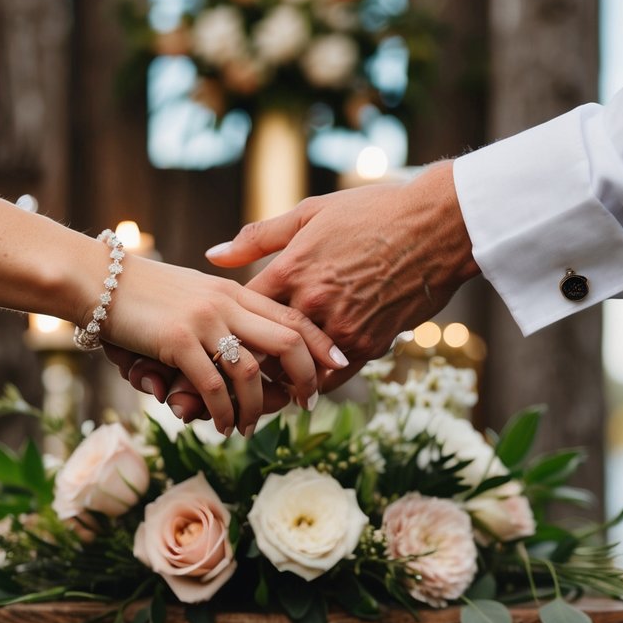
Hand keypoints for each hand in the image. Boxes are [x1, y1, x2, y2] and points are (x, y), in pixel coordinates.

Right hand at [101, 256, 338, 435]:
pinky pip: (211, 386)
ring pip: (249, 372)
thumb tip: (244, 349)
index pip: (291, 315)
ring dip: (256, 407)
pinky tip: (222, 425)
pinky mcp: (176, 341)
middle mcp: (225, 303)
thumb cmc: (142, 293)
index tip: (340, 364)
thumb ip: (221, 313)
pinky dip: (222, 411)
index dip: (320, 342)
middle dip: (304, 376)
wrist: (97, 280)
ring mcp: (203, 321)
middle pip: (287, 341)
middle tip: (307, 403)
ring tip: (252, 427)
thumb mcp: (193, 293)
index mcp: (233, 291)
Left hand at [115, 161, 479, 420]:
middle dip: (224, 381)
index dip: (211, 337)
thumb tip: (212, 254)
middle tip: (194, 404)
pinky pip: (332, 377)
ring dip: (265, 396)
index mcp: (290, 270)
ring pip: (291, 375)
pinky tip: (294, 400)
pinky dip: (310, 390)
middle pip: (257, 354)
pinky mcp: (369, 342)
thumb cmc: (373, 211)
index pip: (237, 313)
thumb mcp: (310, 214)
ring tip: (237, 412)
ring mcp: (340, 326)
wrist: (436, 226)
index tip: (186, 355)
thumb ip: (258, 238)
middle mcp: (310, 303)